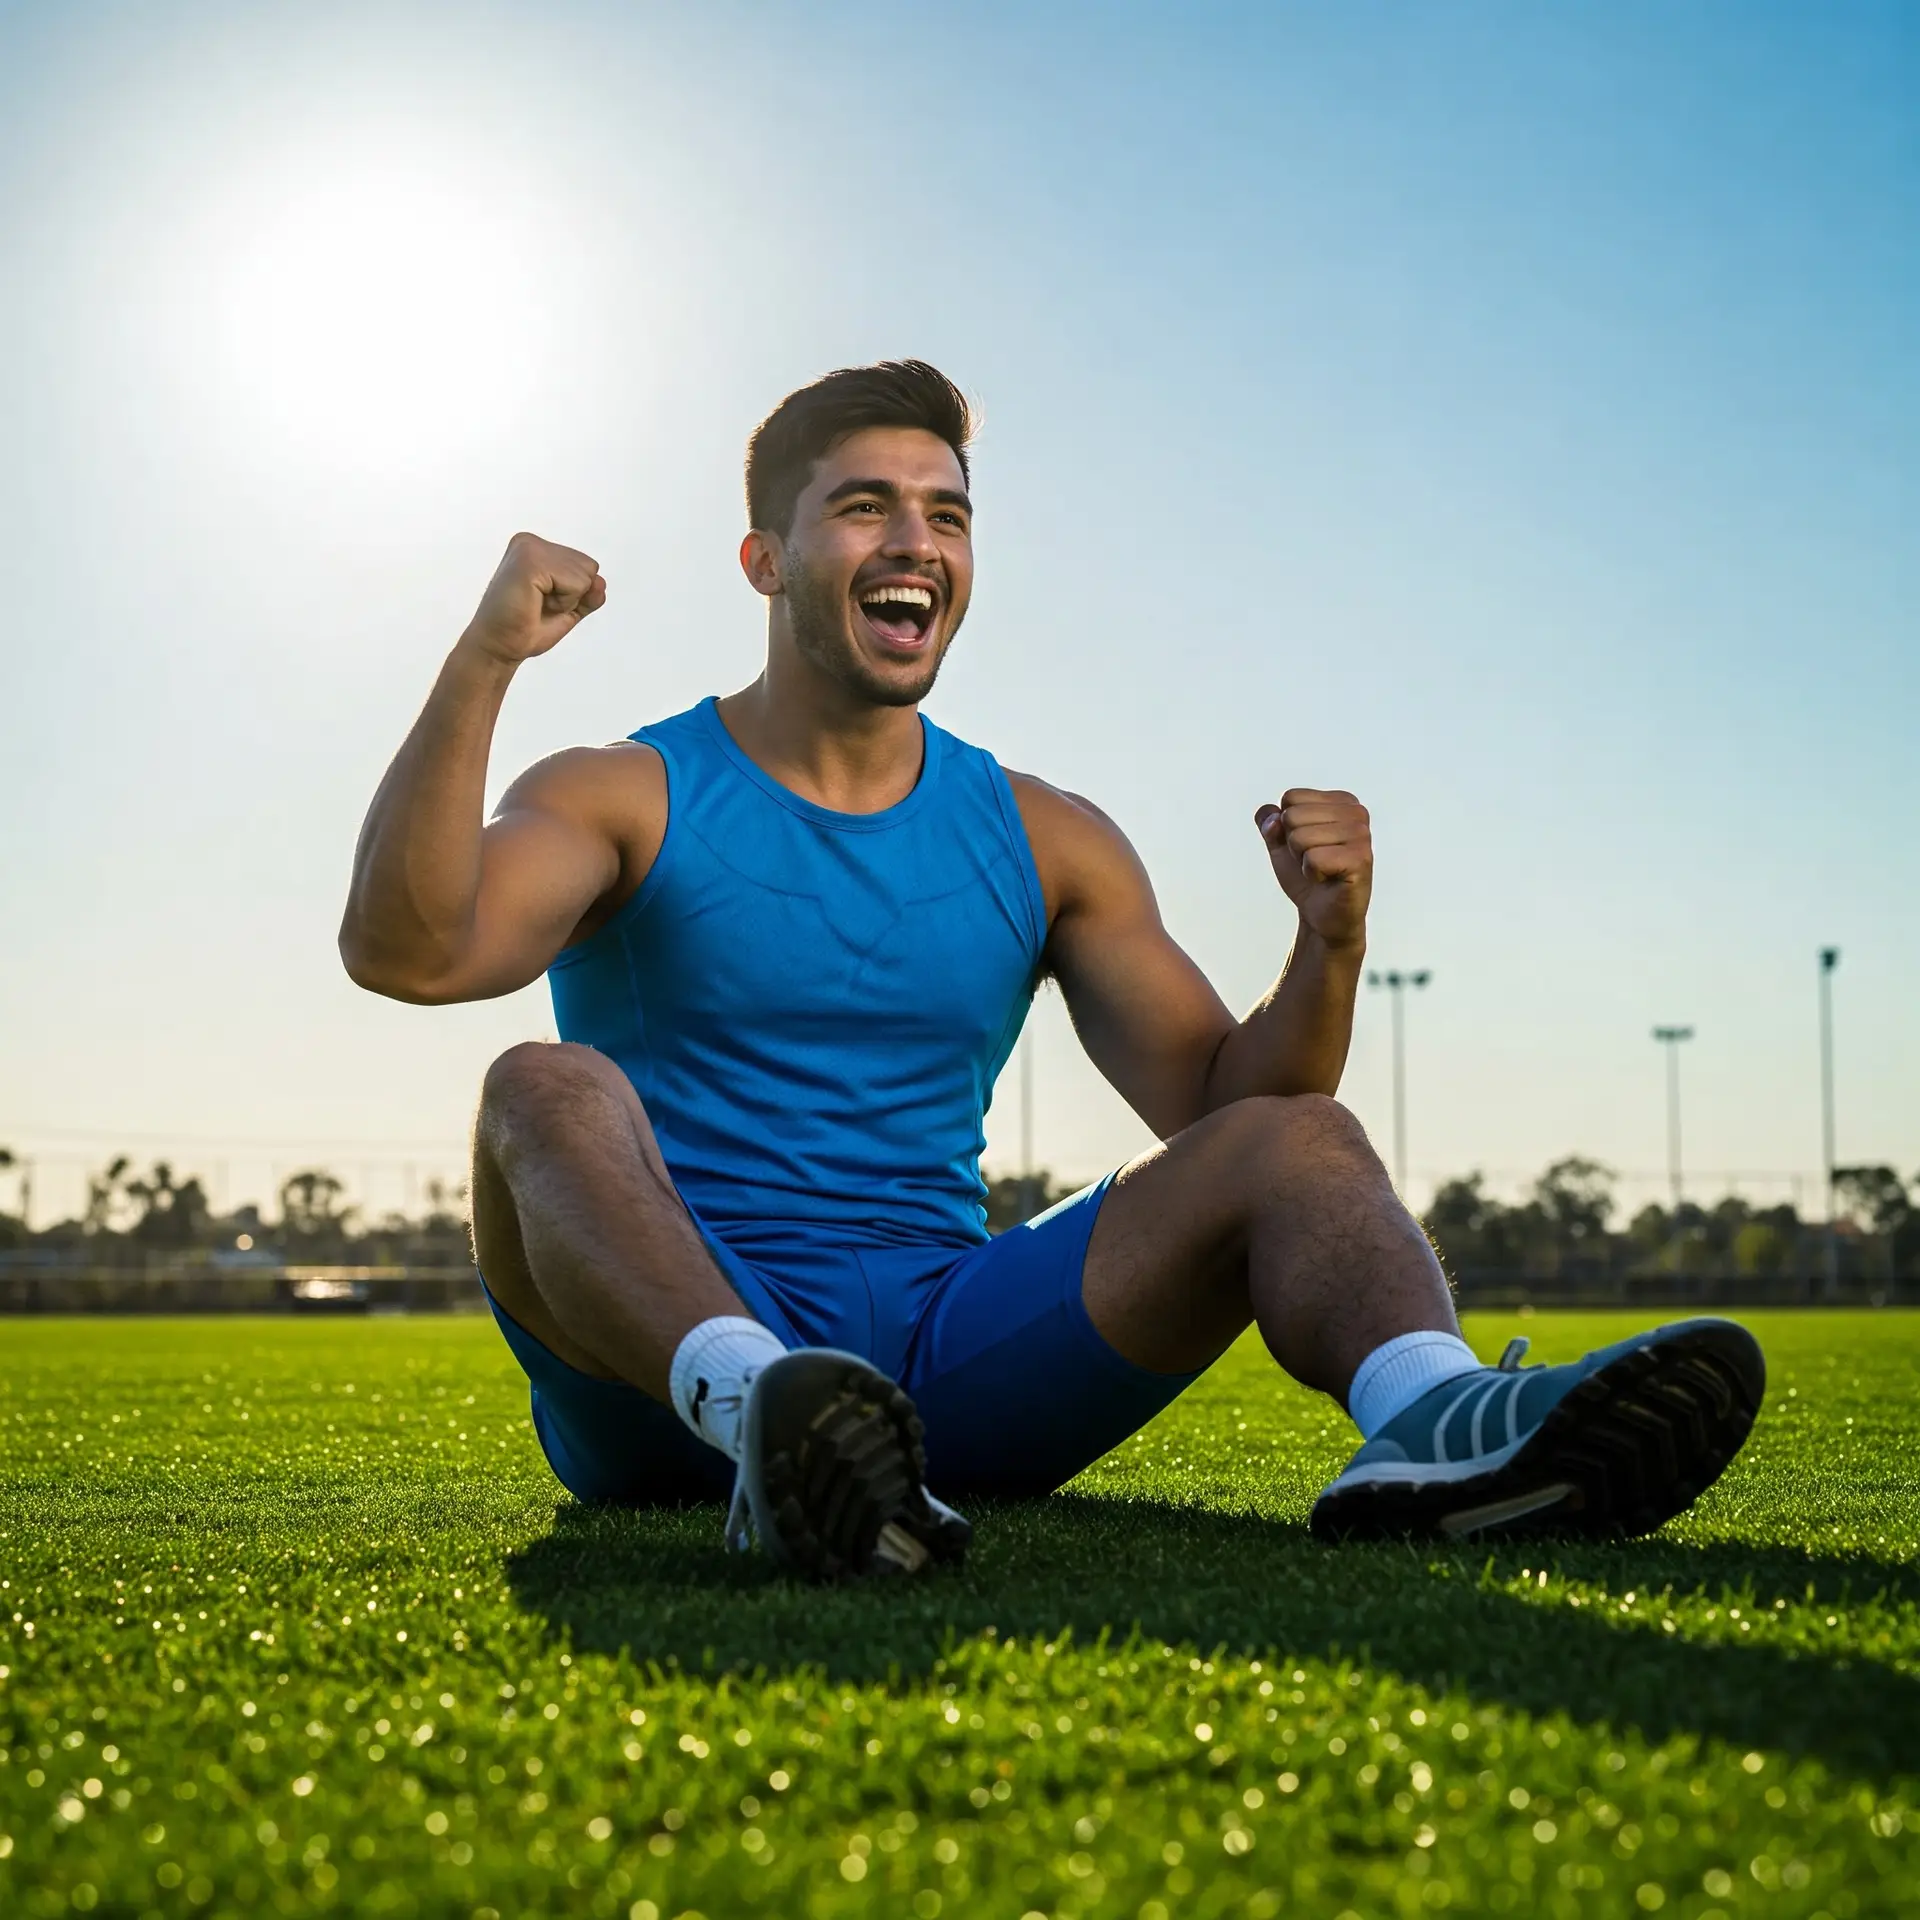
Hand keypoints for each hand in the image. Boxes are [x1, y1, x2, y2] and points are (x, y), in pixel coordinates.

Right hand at [459, 532, 606, 665]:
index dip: (574, 594)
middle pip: (589, 567)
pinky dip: (563, 603)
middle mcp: (531, 542)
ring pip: (585, 574)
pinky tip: (535, 604)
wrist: (498, 648)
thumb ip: (587, 593)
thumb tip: (600, 582)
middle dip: (572, 596)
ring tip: (535, 605)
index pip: (586, 566)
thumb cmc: (525, 629)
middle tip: (538, 607)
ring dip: (567, 600)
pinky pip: (576, 583)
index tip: (543, 604)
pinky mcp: (530, 562)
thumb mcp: (568, 609)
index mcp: (536, 548)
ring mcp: (530, 549)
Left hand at [1255, 789, 1371, 950]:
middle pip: (1293, 816)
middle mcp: (1356, 813)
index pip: (1291, 797)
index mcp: (1341, 801)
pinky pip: (1313, 858)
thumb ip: (1269, 822)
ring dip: (1303, 860)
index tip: (1307, 845)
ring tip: (1322, 870)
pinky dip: (1312, 873)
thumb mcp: (1280, 844)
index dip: (1286, 827)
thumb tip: (1272, 817)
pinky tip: (1328, 879)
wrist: (1321, 915)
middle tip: (1314, 860)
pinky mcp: (1360, 859)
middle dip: (1293, 845)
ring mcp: (1361, 835)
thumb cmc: (1306, 876)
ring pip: (1300, 837)